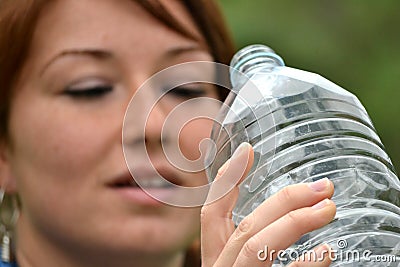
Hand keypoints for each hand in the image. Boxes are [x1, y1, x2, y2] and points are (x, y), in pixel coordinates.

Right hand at [201, 142, 335, 266]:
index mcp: (216, 259)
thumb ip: (259, 246)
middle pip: (246, 226)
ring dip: (294, 221)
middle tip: (322, 186)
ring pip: (256, 245)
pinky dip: (305, 263)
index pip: (212, 214)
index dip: (226, 180)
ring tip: (328, 208)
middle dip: (284, 201)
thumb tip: (297, 214)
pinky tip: (326, 251)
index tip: (246, 150)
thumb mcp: (247, 266)